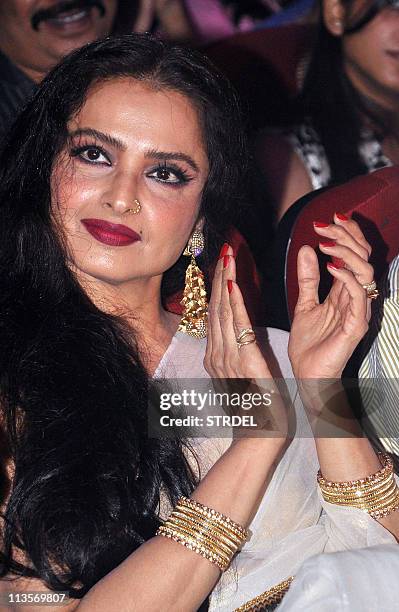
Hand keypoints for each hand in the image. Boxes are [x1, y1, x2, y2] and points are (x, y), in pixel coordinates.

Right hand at [204, 244, 287, 439]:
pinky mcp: (245, 362)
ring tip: (227, 256)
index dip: (217, 286)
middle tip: (223, 249)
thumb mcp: (241, 378)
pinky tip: (232, 284)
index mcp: (217, 356)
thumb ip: (236, 356)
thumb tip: (235, 338)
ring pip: (224, 311)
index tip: (221, 263)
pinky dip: (235, 304)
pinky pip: (238, 328)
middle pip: (216, 307)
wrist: (258, 437)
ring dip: (225, 281)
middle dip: (219, 276)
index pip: (216, 313)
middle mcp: (217, 353)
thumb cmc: (254, 410)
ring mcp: (228, 358)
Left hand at [288, 214, 372, 379]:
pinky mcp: (356, 325)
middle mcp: (356, 298)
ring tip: (326, 243)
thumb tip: (307, 249)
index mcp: (345, 292)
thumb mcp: (304, 303)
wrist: (307, 375)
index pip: (354, 255)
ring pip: (365, 272)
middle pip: (364, 257)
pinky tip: (331, 266)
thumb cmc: (309, 344)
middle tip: (325, 225)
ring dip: (346, 252)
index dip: (346, 234)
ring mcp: (359, 311)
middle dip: (346, 235)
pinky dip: (347, 276)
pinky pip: (359, 295)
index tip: (327, 219)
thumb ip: (308, 278)